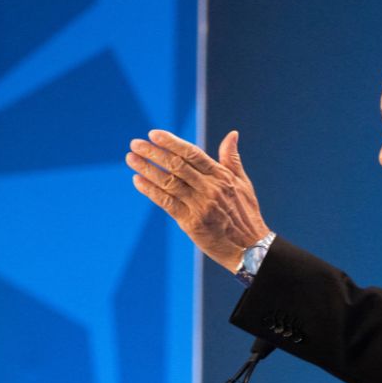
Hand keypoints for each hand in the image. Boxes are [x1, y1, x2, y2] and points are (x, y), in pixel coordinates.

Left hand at [127, 129, 269, 272]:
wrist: (250, 249)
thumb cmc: (246, 215)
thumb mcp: (243, 183)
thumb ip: (232, 159)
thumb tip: (232, 134)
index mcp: (221, 176)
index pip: (192, 153)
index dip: (171, 142)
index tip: (154, 134)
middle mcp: (210, 188)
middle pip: (177, 165)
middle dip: (153, 153)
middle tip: (135, 144)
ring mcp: (200, 206)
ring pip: (168, 182)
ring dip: (147, 169)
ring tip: (131, 159)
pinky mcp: (191, 223)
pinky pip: (166, 203)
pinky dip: (150, 191)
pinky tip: (138, 181)